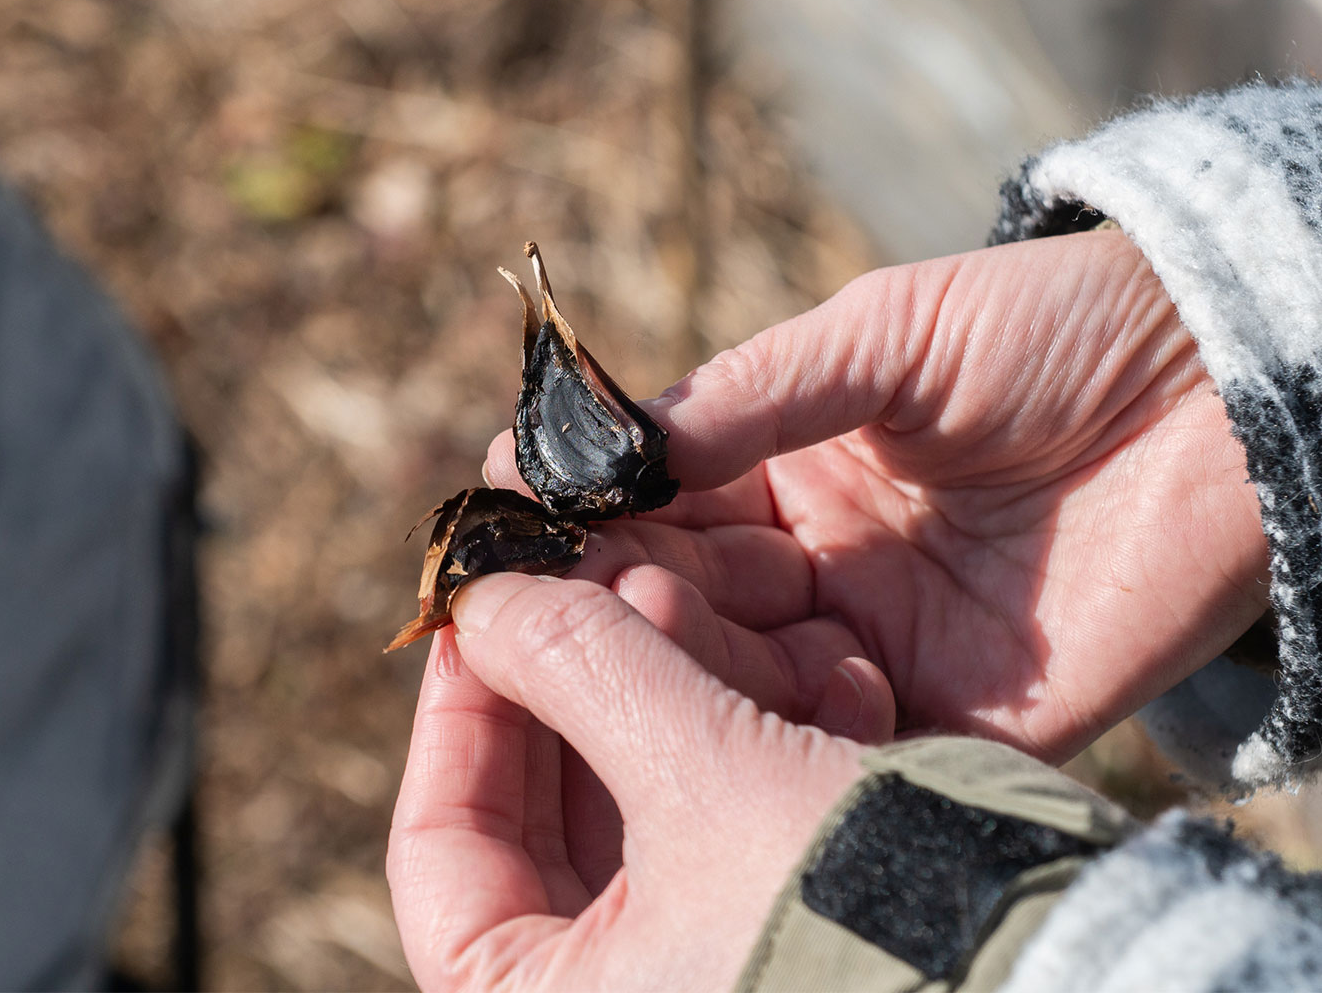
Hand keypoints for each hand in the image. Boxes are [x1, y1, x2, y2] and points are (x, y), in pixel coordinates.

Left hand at [387, 572, 890, 991]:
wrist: (1079, 978)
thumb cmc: (865, 922)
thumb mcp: (701, 776)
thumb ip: (581, 666)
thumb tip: (484, 594)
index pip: (440, 848)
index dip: (455, 709)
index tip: (482, 604)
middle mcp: (617, 991)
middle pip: (546, 810)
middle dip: (584, 677)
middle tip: (606, 569)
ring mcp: (702, 963)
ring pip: (644, 799)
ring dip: (679, 687)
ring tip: (713, 593)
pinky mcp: (786, 929)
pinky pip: (733, 818)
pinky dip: (757, 740)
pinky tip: (830, 672)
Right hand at [486, 231, 1268, 762]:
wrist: (1217, 396)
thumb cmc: (1049, 333)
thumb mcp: (882, 335)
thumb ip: (755, 395)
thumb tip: (618, 443)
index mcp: (792, 473)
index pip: (662, 499)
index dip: (590, 497)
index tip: (514, 488)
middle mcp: (817, 568)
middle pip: (683, 595)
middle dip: (613, 581)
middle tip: (551, 575)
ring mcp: (873, 646)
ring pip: (739, 675)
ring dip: (675, 655)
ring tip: (619, 624)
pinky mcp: (943, 715)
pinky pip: (835, 743)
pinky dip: (775, 728)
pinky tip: (723, 701)